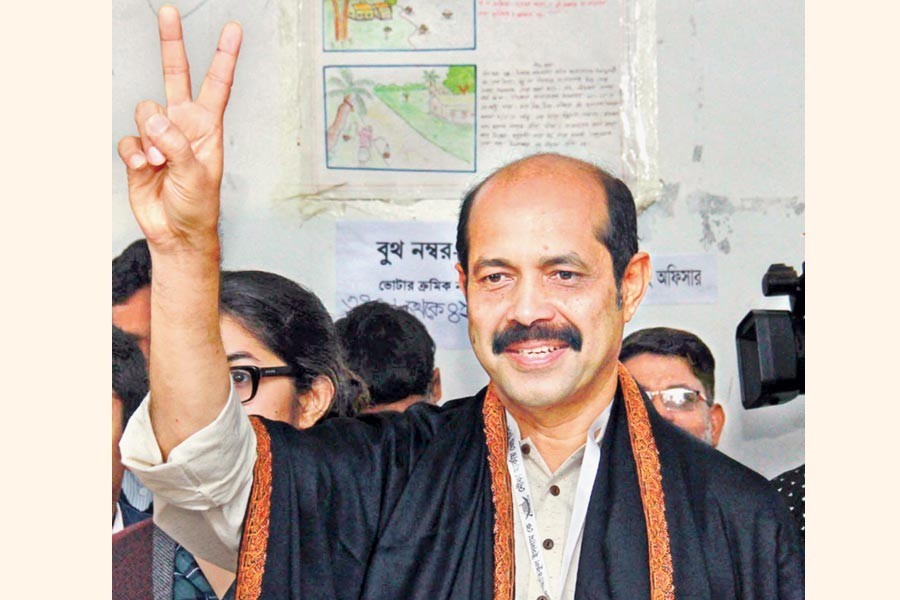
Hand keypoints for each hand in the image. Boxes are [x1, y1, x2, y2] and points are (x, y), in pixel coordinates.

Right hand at [117, 6, 241, 252]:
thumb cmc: (198, 206)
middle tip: (168, 12)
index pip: (217, 85)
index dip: (224, 57)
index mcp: (208, 127)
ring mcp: (159, 136)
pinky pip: (128, 140)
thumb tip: (154, 120)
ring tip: (159, 163)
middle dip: (171, 43)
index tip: (234, 30)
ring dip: (150, 138)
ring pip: (144, 112)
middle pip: (175, 76)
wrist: (175, 232)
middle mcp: (183, 125)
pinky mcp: (139, 151)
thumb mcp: (196, 175)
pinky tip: (145, 169)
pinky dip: (134, 155)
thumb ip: (176, 145)